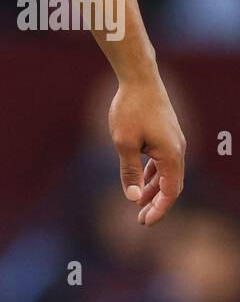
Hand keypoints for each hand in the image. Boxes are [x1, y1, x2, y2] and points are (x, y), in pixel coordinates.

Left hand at [108, 72, 185, 224]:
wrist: (139, 78)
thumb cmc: (130, 108)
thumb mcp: (123, 142)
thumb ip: (129, 171)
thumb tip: (131, 197)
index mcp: (171, 155)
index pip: (169, 193)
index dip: (159, 210)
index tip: (145, 223)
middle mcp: (178, 150)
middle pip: (171, 186)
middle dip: (157, 203)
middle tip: (141, 219)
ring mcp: (174, 141)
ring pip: (167, 174)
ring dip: (154, 189)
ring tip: (137, 203)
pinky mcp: (167, 134)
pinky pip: (163, 161)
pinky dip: (153, 174)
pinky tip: (141, 180)